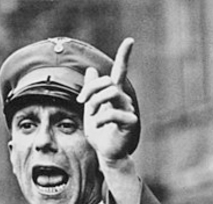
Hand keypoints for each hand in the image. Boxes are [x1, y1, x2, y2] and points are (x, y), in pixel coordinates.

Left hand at [77, 38, 137, 162]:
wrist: (106, 154)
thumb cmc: (100, 133)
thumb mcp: (90, 109)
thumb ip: (90, 91)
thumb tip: (90, 69)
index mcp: (115, 94)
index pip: (120, 71)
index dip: (124, 55)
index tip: (130, 40)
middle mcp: (123, 99)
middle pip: (108, 82)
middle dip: (90, 89)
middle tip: (81, 102)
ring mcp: (128, 110)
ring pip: (112, 93)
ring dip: (95, 101)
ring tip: (90, 113)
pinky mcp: (130, 122)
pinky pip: (113, 113)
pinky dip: (101, 118)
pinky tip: (98, 125)